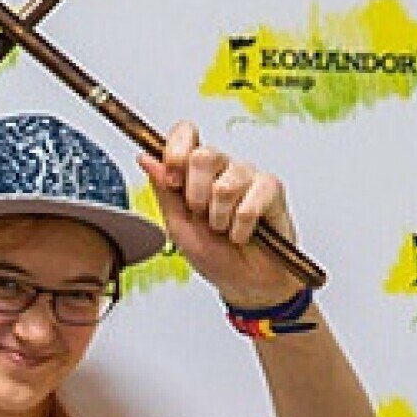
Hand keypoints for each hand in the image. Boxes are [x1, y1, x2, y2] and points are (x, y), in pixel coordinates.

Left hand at [138, 121, 297, 308]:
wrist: (244, 282)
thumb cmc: (214, 254)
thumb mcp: (178, 226)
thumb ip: (164, 190)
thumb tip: (146, 158)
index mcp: (195, 171)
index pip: (185, 134)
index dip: (176, 151)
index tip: (173, 181)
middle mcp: (222, 167)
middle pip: (203, 155)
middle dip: (196, 195)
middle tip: (201, 215)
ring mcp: (247, 175)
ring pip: (225, 185)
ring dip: (219, 218)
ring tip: (224, 230)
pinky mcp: (271, 189)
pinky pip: (249, 204)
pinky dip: (240, 228)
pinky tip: (242, 233)